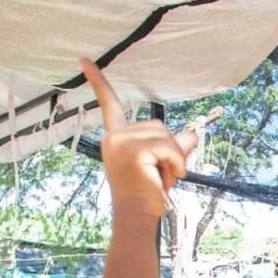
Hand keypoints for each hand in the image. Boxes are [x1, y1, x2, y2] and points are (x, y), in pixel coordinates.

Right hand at [82, 58, 196, 218]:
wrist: (136, 218)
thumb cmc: (147, 194)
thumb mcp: (162, 164)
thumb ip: (174, 146)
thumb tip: (194, 133)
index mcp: (115, 136)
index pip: (109, 103)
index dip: (97, 81)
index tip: (84, 59)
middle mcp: (114, 136)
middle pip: (158, 125)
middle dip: (169, 150)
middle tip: (161, 175)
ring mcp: (120, 142)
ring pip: (165, 136)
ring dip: (174, 158)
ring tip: (163, 179)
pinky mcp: (133, 151)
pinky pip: (168, 147)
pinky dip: (176, 163)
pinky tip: (166, 179)